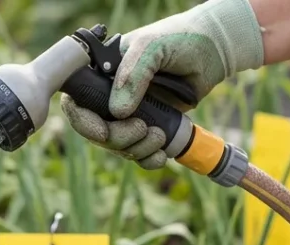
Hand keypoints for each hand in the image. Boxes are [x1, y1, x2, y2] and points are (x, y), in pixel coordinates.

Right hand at [60, 0, 264, 169]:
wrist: (212, 52)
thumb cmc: (179, 40)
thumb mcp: (151, 47)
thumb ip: (132, 75)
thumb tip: (117, 113)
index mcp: (103, 74)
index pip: (77, 102)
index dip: (82, 121)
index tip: (102, 132)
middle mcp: (111, 96)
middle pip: (96, 131)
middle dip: (117, 138)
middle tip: (142, 128)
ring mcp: (129, 114)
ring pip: (118, 146)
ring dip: (136, 149)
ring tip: (160, 135)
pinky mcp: (149, 127)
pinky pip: (138, 153)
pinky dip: (148, 159)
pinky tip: (161, 154)